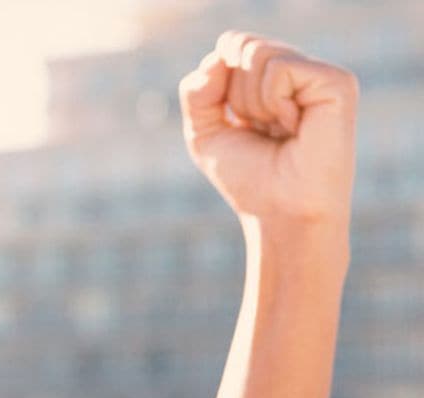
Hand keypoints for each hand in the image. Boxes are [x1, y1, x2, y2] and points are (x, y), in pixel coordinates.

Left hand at [179, 30, 357, 223]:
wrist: (280, 214)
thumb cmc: (248, 180)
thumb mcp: (204, 134)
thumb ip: (197, 92)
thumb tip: (219, 55)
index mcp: (272, 80)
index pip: (229, 47)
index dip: (217, 86)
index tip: (238, 125)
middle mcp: (298, 71)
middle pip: (240, 48)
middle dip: (235, 99)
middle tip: (262, 132)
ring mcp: (318, 74)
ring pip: (257, 55)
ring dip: (252, 104)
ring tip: (280, 131)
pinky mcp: (336, 81)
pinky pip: (279, 69)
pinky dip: (273, 103)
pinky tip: (295, 128)